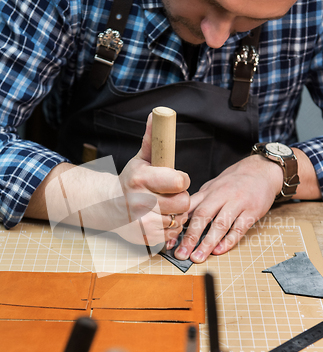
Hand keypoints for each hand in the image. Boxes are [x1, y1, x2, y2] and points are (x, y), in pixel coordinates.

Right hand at [118, 113, 190, 245]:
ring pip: (178, 220)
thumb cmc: (131, 180)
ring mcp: (142, 221)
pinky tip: (158, 220)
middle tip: (168, 196)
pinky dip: (169, 229)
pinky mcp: (144, 237)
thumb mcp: (140, 159)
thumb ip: (152, 139)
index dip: (181, 180)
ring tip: (162, 208)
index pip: (180, 181)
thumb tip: (157, 114)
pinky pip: (171, 234)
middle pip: (183, 203)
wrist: (109, 205)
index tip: (175, 180)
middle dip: (179, 199)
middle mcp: (140, 200)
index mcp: (141, 178)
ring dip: (174, 214)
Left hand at [172, 154, 283, 261]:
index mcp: (207, 191)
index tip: (168, 243)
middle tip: (181, 254)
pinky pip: (239, 227)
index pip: (188, 208)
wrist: (262, 170)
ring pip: (220, 224)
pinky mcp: (253, 211)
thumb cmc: (234, 182)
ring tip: (197, 257)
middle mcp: (221, 196)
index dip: (176, 226)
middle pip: (202, 216)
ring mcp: (237, 203)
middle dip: (189, 237)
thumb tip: (181, 222)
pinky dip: (229, 240)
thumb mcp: (212, 187)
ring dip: (207, 243)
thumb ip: (199, 203)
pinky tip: (219, 251)